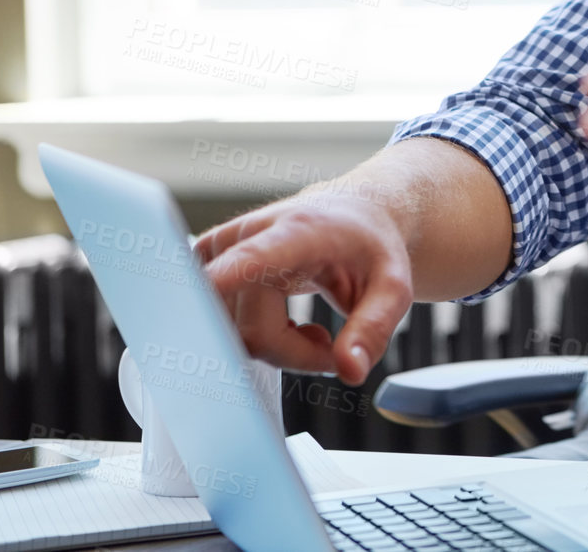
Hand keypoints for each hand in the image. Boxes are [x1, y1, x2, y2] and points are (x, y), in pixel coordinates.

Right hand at [195, 186, 413, 384]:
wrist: (355, 215)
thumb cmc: (371, 247)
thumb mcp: (394, 288)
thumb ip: (374, 329)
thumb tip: (350, 371)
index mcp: (296, 232)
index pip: (252, 260)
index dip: (224, 281)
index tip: (193, 297)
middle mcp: (249, 234)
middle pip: (251, 330)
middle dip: (293, 354)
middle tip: (330, 346)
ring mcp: (221, 248)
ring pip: (232, 335)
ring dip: (275, 347)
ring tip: (310, 329)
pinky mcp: (206, 263)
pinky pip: (219, 324)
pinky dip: (252, 335)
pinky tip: (281, 321)